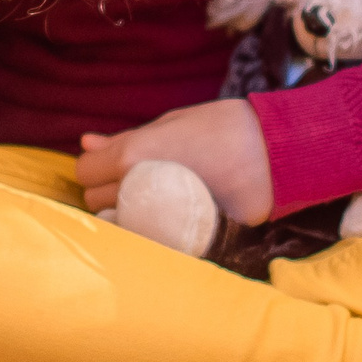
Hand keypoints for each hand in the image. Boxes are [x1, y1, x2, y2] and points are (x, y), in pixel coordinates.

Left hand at [75, 98, 273, 224]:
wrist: (277, 153)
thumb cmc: (224, 129)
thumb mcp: (170, 123)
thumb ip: (123, 138)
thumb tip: (86, 142)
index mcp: (131, 156)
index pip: (84, 171)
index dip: (96, 165)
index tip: (115, 162)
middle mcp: (137, 189)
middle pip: (95, 200)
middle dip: (109, 190)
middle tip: (140, 178)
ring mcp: (158, 218)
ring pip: (118, 222)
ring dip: (128, 211)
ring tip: (158, 195)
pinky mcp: (181, 238)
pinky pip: (148, 237)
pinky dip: (151, 228)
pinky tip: (171, 214)